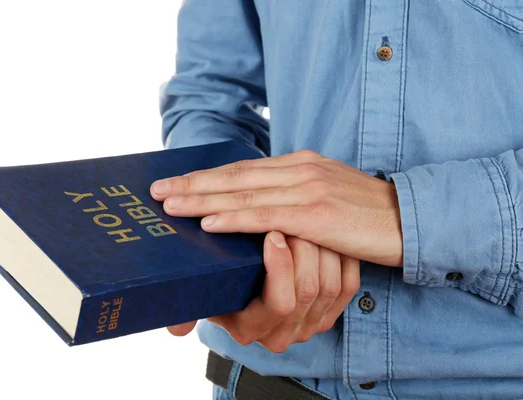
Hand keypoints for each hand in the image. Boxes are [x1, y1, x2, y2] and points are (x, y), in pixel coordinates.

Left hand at [151, 150, 402, 265]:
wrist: (410, 219)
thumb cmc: (366, 214)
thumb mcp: (325, 195)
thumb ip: (292, 197)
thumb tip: (260, 211)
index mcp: (299, 164)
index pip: (243, 168)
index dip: (207, 175)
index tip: (176, 181)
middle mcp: (299, 169)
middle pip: (234, 176)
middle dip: (192, 183)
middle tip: (157, 189)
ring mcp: (307, 188)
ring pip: (243, 193)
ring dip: (202, 198)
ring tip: (170, 204)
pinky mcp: (317, 213)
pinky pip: (266, 215)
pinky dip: (234, 218)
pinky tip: (208, 222)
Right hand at [167, 231, 359, 352]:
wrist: (255, 288)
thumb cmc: (224, 286)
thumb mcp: (205, 297)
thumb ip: (190, 310)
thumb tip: (175, 329)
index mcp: (254, 329)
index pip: (280, 305)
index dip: (279, 268)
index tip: (271, 234)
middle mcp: (287, 330)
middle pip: (308, 289)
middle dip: (301, 248)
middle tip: (290, 214)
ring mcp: (313, 320)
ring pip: (331, 282)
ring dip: (320, 245)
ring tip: (305, 216)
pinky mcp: (334, 308)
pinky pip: (348, 282)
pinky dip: (339, 254)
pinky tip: (325, 231)